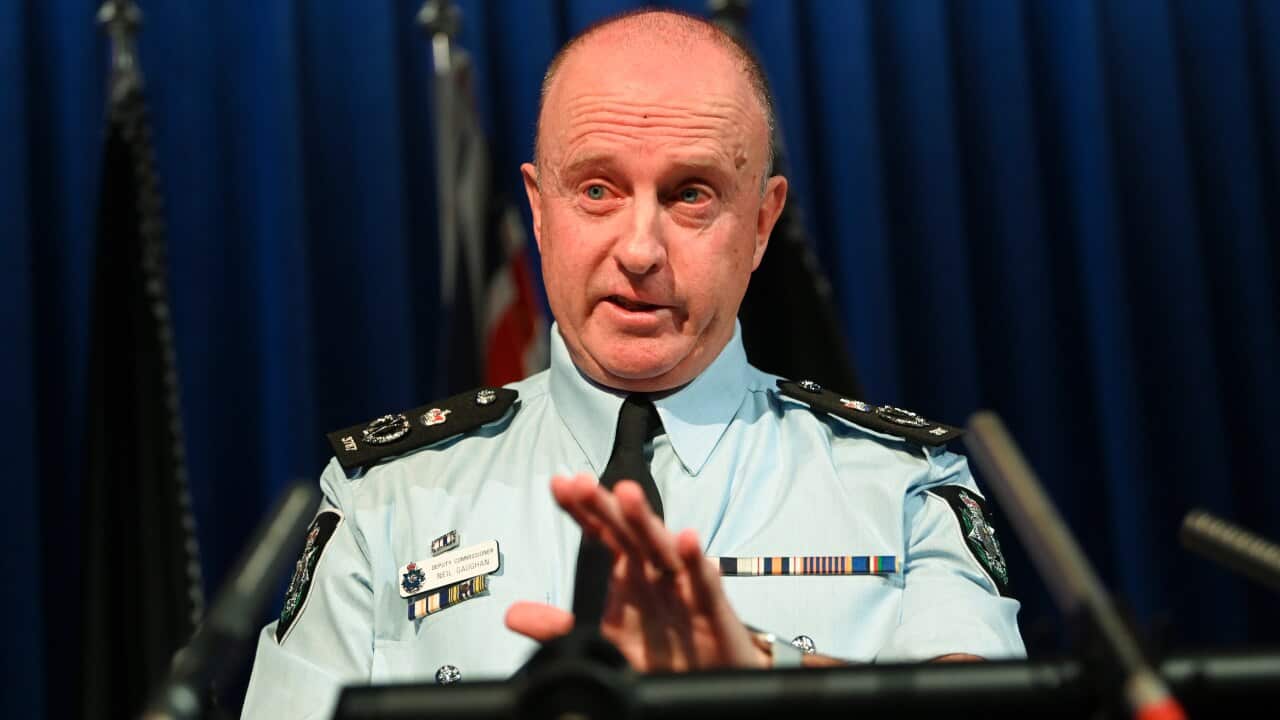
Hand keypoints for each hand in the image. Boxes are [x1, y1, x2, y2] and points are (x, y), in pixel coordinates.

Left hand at [505, 473, 768, 671]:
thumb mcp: (604, 643)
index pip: (601, 535)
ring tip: (627, 494)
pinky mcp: (710, 608)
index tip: (559, 485)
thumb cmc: (661, 654)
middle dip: (606, 507)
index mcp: (627, 575)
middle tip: (582, 483)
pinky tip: (687, 539)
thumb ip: (561, 630)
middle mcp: (653, 573)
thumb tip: (513, 615)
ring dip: (645, 520)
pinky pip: (704, 581)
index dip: (582, 511)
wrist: (705, 683)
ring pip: (662, 547)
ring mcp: (682, 586)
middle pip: (628, 532)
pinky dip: (695, 560)